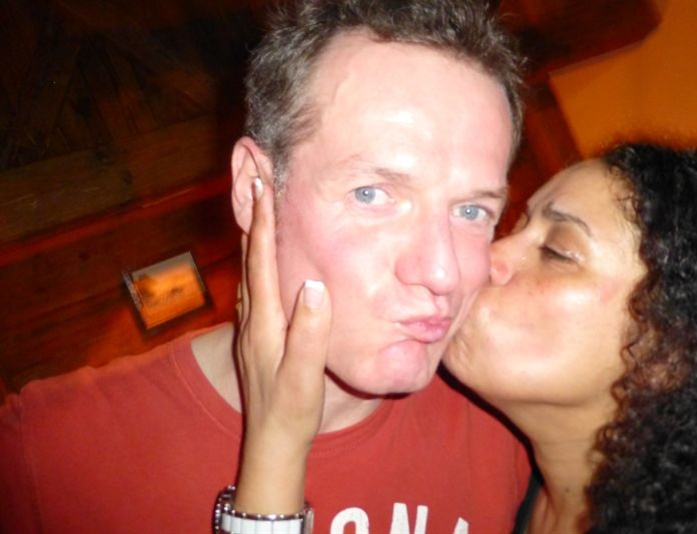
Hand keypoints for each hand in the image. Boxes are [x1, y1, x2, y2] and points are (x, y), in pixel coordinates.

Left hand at [234, 177, 330, 513]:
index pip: (262, 263)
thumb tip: (315, 285)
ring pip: (248, 271)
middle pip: (249, 259)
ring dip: (253, 236)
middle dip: (252, 218)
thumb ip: (310, 333)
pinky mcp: (257, 335)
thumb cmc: (292, 411)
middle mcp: (251, 319)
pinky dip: (256, 260)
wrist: (271, 442)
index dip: (264, 224)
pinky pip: (253, 285)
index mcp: (264, 323)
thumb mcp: (304, 377)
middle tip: (252, 179)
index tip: (263, 186)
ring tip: (256, 206)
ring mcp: (251, 327)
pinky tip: (261, 259)